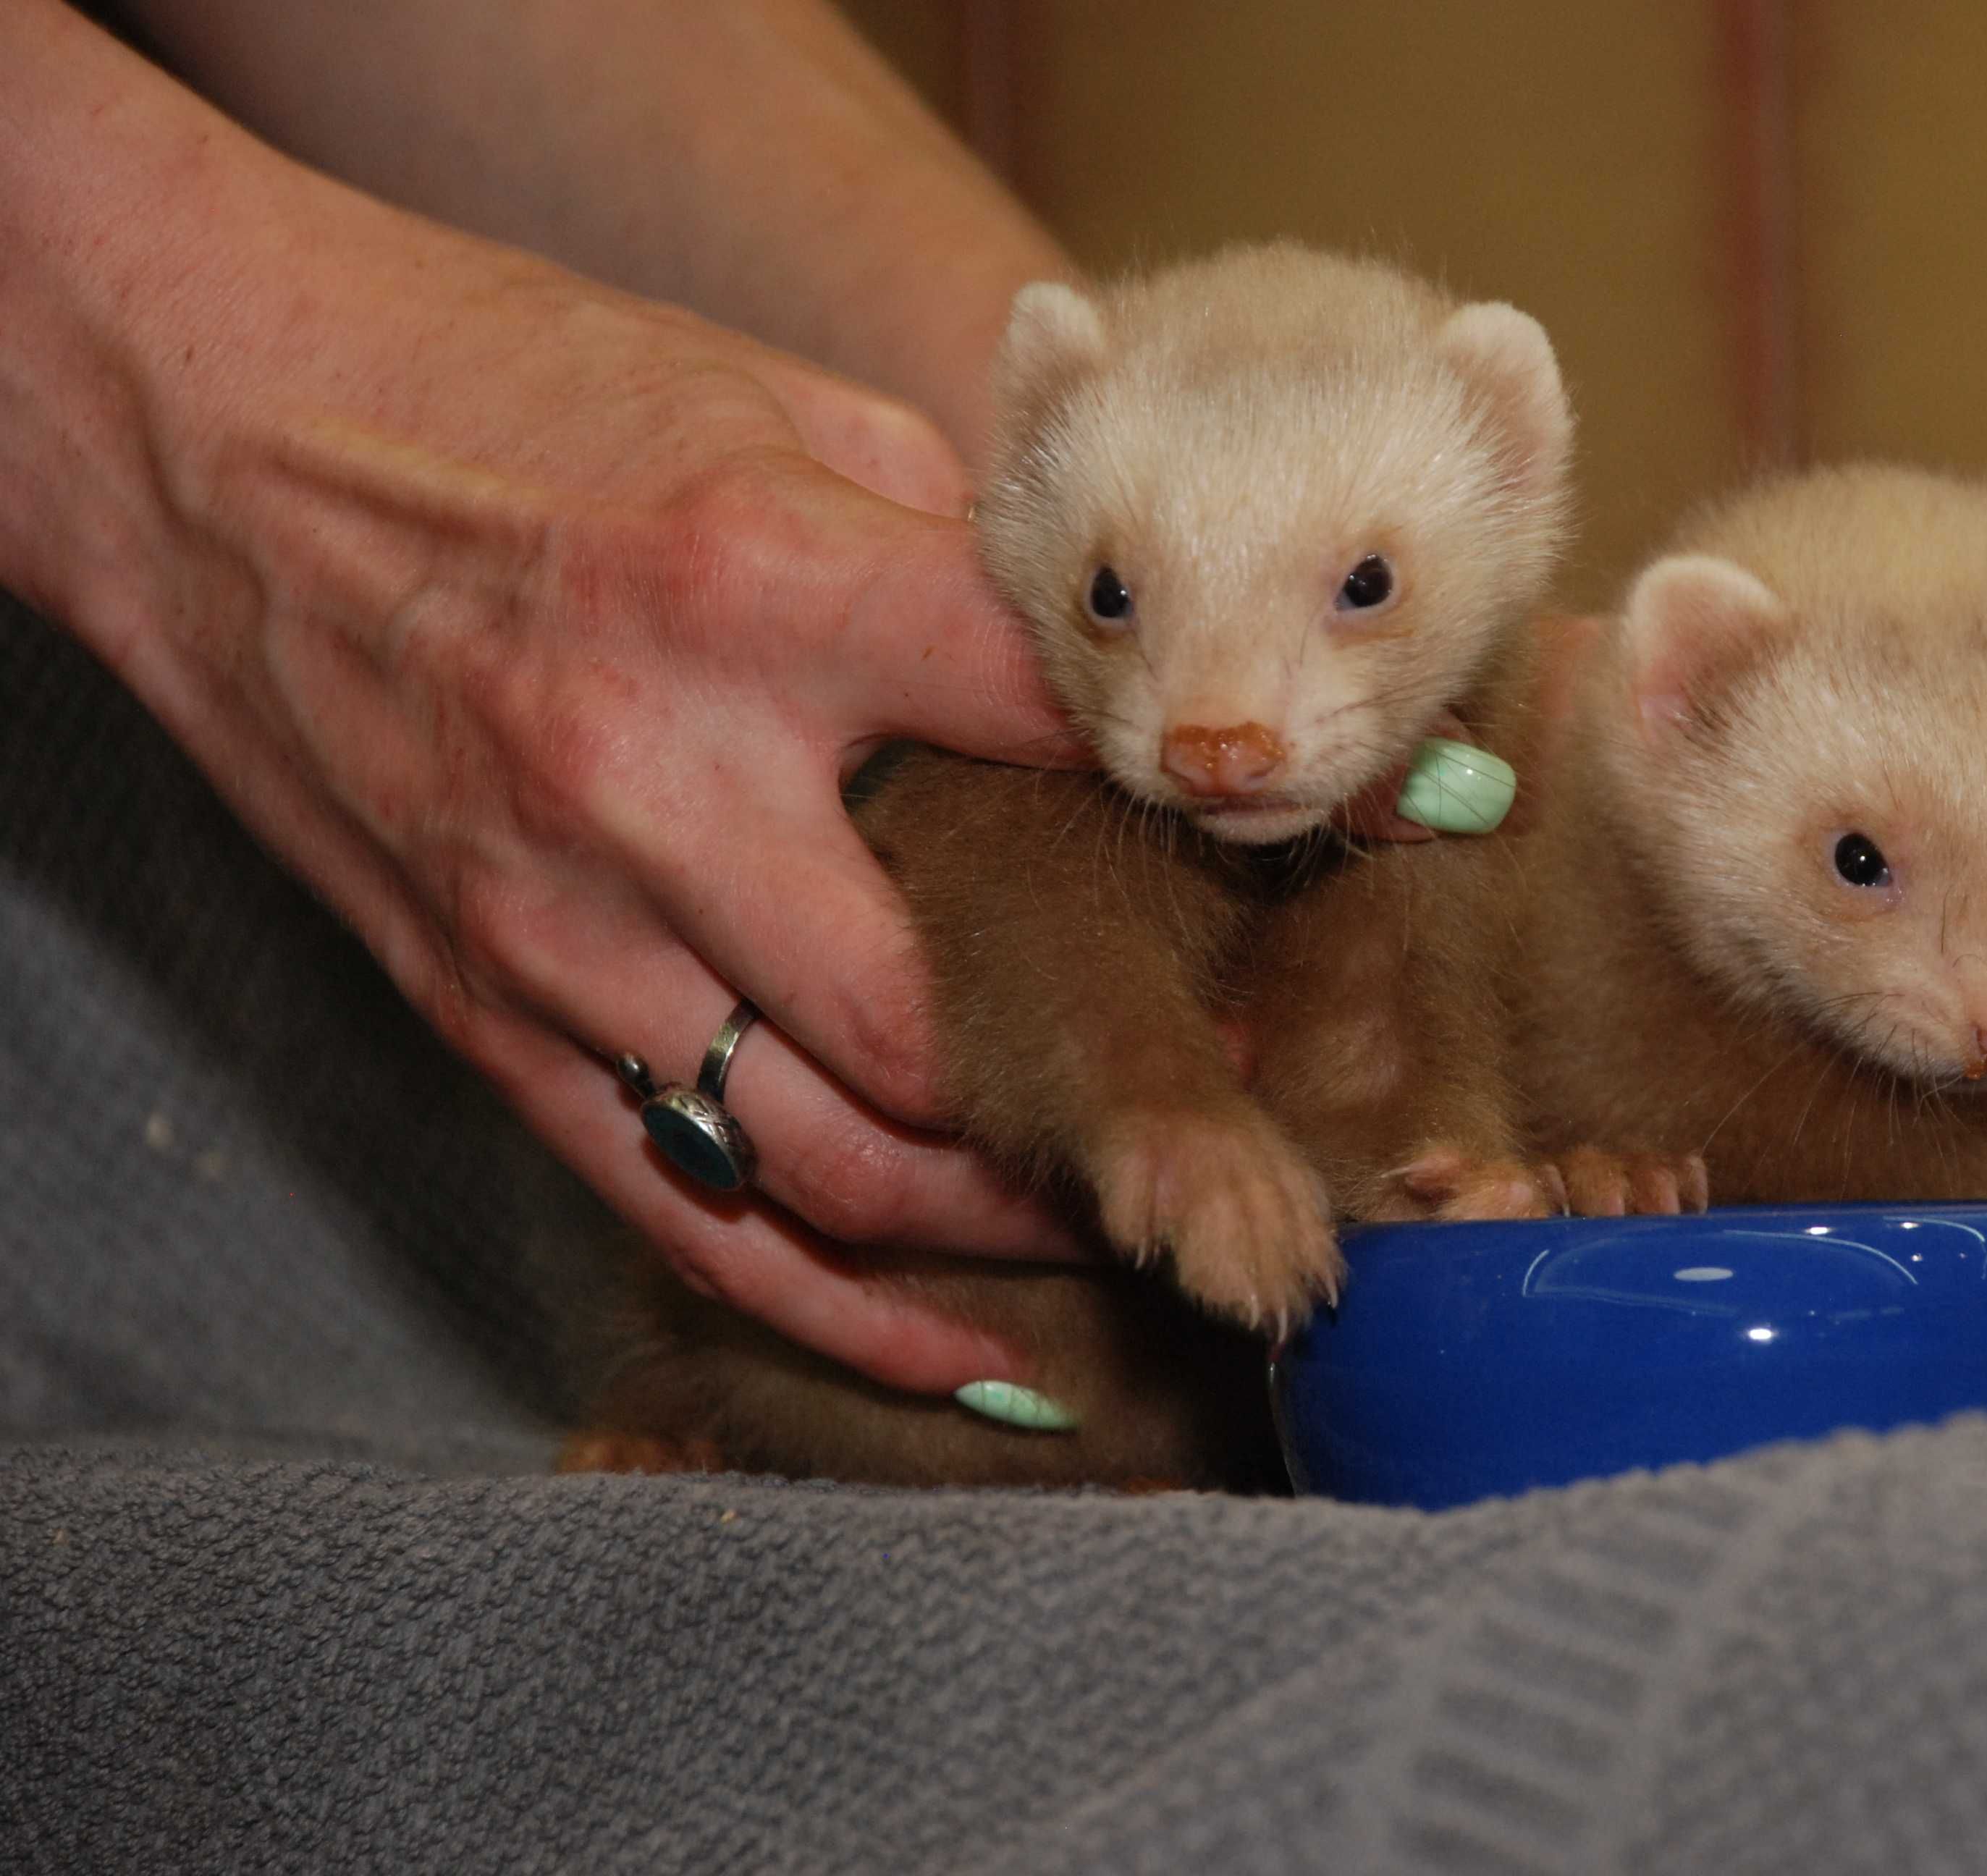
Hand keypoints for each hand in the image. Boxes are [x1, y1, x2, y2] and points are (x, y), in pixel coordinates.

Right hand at [29, 115, 1096, 1392]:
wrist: (211, 434)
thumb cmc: (508, 392)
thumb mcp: (767, 410)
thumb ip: (950, 553)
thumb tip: (1117, 673)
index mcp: (761, 588)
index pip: (1052, 728)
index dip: (1205, 795)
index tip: (1335, 836)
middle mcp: (660, 776)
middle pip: (949, 1016)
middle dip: (1109, 1075)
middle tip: (1218, 1095)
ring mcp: (560, 924)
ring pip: (833, 1158)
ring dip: (994, 1214)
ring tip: (1111, 1213)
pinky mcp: (484, 1014)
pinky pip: (685, 1211)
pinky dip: (837, 1304)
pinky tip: (962, 1355)